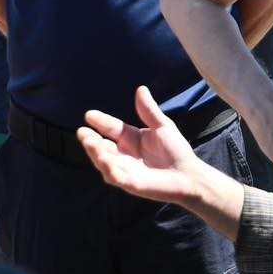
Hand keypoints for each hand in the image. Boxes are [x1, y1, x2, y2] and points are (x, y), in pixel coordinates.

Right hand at [78, 87, 204, 205]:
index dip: (100, 122)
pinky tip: (106, 160)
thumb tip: (141, 89)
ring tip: (91, 143)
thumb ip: (149, 110)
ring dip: (96, 154)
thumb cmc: (177, 151)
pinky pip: (117, 177)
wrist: (190, 175)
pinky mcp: (132, 184)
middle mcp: (124, 155)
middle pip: (103, 148)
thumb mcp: (162, 126)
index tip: (89, 115)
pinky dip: (109, 170)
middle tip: (82, 132)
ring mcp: (127, 170)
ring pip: (105, 163)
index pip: (112, 129)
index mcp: (130, 139)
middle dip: (91, 141)